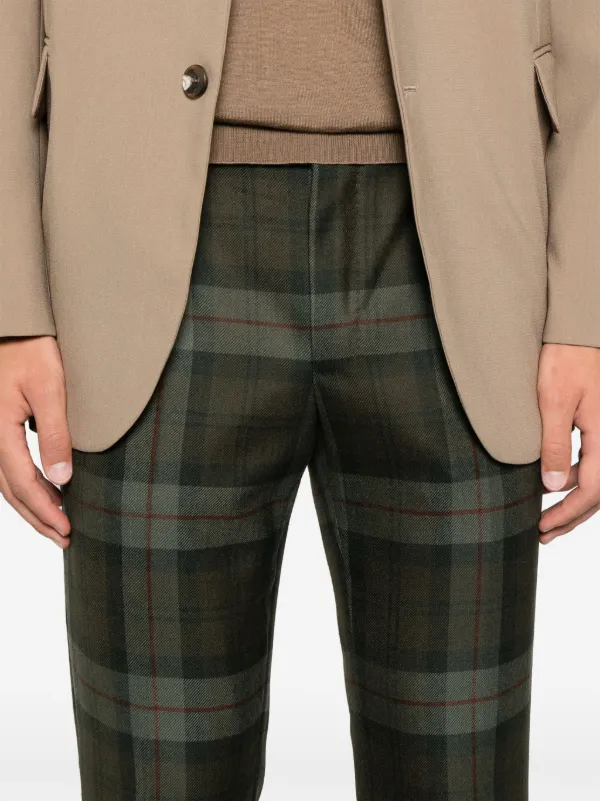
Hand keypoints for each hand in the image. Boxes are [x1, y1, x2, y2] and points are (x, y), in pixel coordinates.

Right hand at [0, 336, 71, 547]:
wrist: (15, 326)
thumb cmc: (32, 350)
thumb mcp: (49, 389)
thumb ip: (55, 433)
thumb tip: (62, 477)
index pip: (22, 484)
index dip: (45, 511)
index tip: (67, 530)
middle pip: (10, 491)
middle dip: (37, 517)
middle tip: (64, 538)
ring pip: (6, 482)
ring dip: (30, 505)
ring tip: (56, 524)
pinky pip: (6, 466)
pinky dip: (24, 485)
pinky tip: (45, 491)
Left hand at [537, 343, 599, 543]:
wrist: (578, 329)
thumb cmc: (565, 359)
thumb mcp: (554, 403)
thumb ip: (554, 445)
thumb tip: (552, 486)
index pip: (592, 490)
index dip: (568, 514)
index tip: (544, 528)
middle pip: (599, 491)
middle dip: (572, 516)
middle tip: (545, 534)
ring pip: (598, 477)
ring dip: (574, 499)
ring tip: (546, 515)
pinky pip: (594, 460)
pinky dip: (576, 476)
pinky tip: (556, 481)